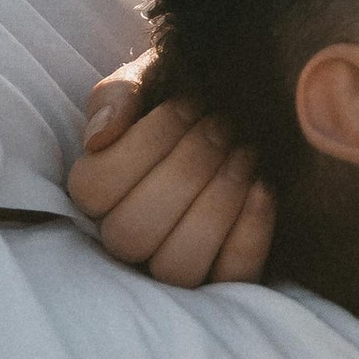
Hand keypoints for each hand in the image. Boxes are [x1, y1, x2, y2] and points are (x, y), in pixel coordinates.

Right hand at [67, 65, 275, 286]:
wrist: (250, 108)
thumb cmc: (190, 96)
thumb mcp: (151, 79)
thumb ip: (119, 94)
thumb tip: (100, 135)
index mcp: (98, 192)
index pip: (93, 189)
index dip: (144, 144)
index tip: (189, 103)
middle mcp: (127, 237)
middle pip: (131, 233)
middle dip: (185, 172)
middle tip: (223, 128)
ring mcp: (174, 264)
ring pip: (176, 266)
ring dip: (216, 204)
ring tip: (245, 154)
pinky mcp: (225, 279)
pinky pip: (231, 276)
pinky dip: (250, 232)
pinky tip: (265, 187)